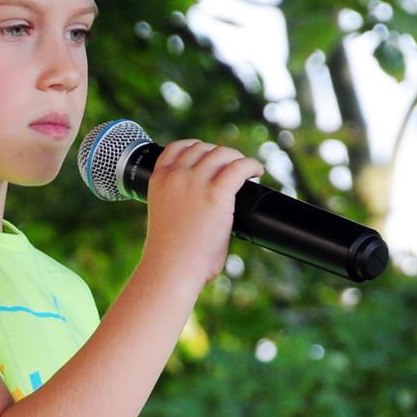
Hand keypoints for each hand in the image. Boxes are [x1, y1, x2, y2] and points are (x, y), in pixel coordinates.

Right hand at [141, 139, 264, 288]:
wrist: (171, 269)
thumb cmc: (170, 256)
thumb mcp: (165, 216)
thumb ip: (180, 204)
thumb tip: (204, 212)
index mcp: (159, 180)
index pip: (176, 148)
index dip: (195, 148)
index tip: (207, 156)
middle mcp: (177, 176)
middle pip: (203, 149)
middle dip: (218, 155)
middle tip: (230, 167)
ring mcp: (196, 182)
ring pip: (222, 154)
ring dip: (235, 158)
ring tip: (245, 169)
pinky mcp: (217, 194)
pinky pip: (239, 167)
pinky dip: (251, 165)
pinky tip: (257, 171)